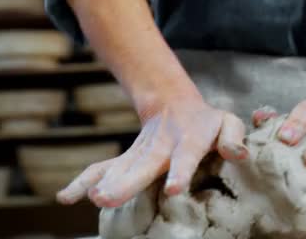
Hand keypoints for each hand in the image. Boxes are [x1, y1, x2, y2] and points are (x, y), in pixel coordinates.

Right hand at [57, 93, 248, 207]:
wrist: (175, 106)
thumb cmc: (208, 123)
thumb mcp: (228, 123)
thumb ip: (234, 137)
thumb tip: (239, 154)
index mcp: (190, 140)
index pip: (186, 156)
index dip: (180, 172)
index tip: (173, 189)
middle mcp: (161, 148)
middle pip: (144, 166)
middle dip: (127, 183)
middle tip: (106, 198)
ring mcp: (140, 154)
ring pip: (120, 168)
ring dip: (105, 183)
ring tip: (91, 198)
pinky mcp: (126, 160)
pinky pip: (102, 169)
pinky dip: (84, 180)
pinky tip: (66, 197)